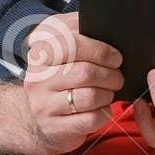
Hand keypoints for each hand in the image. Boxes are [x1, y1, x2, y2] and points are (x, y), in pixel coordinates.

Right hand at [22, 13, 122, 154]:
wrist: (36, 118)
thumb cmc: (59, 78)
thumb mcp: (62, 50)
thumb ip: (79, 32)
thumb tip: (109, 26)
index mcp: (40, 51)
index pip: (71, 43)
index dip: (100, 50)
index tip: (116, 56)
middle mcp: (37, 77)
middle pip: (85, 72)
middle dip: (111, 75)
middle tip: (118, 77)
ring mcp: (43, 105)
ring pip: (90, 96)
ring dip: (108, 94)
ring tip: (109, 91)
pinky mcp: (54, 128)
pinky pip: (91, 119)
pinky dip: (104, 113)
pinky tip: (101, 109)